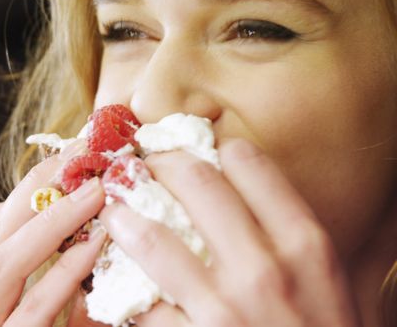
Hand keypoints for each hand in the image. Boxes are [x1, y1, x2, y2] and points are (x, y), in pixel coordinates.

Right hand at [0, 143, 107, 326]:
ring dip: (54, 219)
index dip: (31, 194)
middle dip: (41, 188)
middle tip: (83, 153)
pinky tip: (93, 244)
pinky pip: (33, 308)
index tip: (69, 165)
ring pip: (4, 262)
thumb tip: (85, 257)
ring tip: (95, 188)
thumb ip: (40, 302)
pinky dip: (64, 273)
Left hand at [99, 139, 360, 326]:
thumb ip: (332, 244)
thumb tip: (333, 206)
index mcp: (306, 245)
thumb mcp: (342, 290)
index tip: (191, 150)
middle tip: (140, 166)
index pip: (249, 163)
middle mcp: (264, 268)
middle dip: (159, 165)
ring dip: (123, 215)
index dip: (211, 148)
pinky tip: (113, 274)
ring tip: (113, 210)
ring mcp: (223, 307)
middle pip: (196, 183)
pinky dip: (121, 284)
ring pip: (153, 236)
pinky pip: (141, 302)